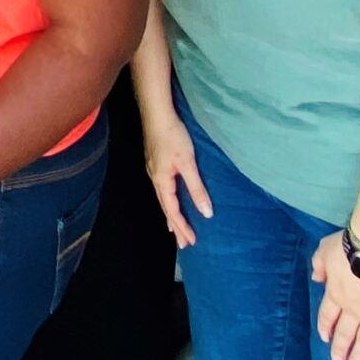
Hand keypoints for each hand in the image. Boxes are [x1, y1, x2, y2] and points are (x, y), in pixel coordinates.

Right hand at [141, 108, 212, 246]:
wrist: (157, 114)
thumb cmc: (174, 137)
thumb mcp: (188, 164)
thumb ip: (196, 188)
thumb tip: (206, 213)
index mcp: (162, 181)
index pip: (172, 211)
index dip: (183, 226)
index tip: (192, 241)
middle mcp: (155, 179)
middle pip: (166, 209)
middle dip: (176, 227)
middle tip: (184, 245)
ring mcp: (153, 171)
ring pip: (163, 200)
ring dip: (170, 216)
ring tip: (175, 230)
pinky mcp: (155, 163)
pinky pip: (162, 191)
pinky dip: (167, 202)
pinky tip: (170, 199)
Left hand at [313, 233, 359, 359]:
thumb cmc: (349, 246)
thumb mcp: (323, 250)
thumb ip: (319, 265)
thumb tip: (316, 277)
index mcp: (335, 295)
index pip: (327, 316)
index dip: (325, 328)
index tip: (324, 338)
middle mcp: (352, 310)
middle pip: (344, 333)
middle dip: (340, 349)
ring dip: (358, 355)